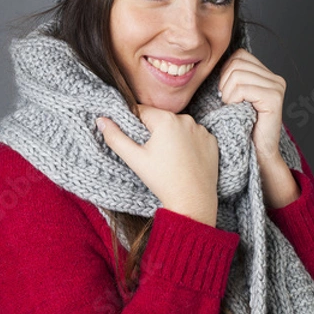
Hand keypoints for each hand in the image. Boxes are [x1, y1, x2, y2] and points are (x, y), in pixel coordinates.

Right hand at [96, 105, 218, 225]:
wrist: (193, 202)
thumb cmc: (162, 180)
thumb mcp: (134, 159)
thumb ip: (115, 137)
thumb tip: (101, 120)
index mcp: (166, 119)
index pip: (142, 111)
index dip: (135, 124)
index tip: (137, 142)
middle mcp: (186, 119)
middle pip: (161, 119)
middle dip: (154, 132)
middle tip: (152, 155)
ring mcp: (201, 130)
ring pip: (178, 127)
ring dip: (172, 137)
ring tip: (169, 159)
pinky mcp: (212, 141)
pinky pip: (194, 136)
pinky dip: (188, 144)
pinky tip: (184, 160)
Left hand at [218, 49, 299, 206]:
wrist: (254, 154)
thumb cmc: (236, 127)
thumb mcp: (229, 96)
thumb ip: (227, 76)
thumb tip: (206, 59)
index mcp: (265, 74)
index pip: (238, 55)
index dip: (225, 73)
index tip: (226, 94)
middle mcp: (274, 77)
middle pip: (236, 62)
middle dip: (225, 83)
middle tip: (229, 103)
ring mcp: (277, 86)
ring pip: (237, 74)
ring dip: (228, 94)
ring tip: (234, 108)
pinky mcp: (274, 97)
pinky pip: (243, 87)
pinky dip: (234, 99)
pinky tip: (238, 111)